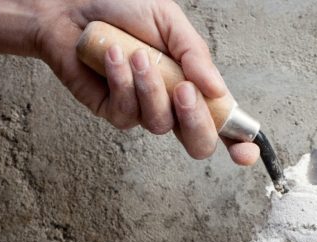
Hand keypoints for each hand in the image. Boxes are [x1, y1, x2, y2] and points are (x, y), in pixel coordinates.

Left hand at [32, 0, 259, 162]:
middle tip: (185, 89)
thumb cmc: (121, 7)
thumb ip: (195, 55)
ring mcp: (142, 110)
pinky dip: (122, 82)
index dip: (238, 143)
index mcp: (193, 83)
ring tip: (137, 55)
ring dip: (151, 89)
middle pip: (197, 142)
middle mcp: (171, 102)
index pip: (223, 122)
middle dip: (196, 121)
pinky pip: (126, 113)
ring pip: (160, 124)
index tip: (246, 152)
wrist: (71, 3)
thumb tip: (218, 90)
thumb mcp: (169, 21)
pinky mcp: (112, 111)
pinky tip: (113, 54)